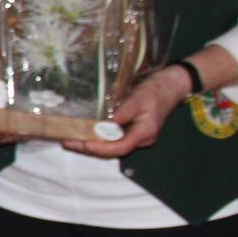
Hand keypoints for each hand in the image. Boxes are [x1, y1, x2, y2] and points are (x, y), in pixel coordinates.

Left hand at [63, 67, 188, 158]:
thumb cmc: (156, 91)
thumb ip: (123, 111)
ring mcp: (137, 136)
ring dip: (91, 144)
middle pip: (113, 150)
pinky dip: (97, 137)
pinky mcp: (132, 130)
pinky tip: (83, 133)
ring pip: (112, 146)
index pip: (120, 147)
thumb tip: (106, 123)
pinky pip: (113, 138)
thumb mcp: (139, 98)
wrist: (171, 86)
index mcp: (145, 133)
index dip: (100, 148)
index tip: (82, 143)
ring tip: (69, 139)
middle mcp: (141, 139)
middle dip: (89, 148)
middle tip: (67, 142)